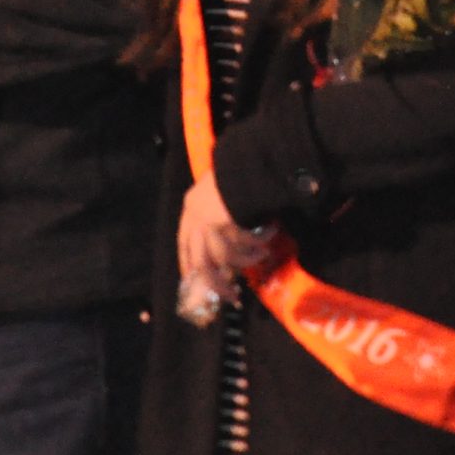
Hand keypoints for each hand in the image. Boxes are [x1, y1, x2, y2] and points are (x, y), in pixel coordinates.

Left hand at [177, 171, 268, 294]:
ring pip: (225, 257)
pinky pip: (243, 243)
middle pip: (202, 263)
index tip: (195, 282)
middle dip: (216, 283)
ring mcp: (209, 221)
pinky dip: (257, 243)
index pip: (183, 245)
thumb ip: (217, 213)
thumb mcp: (217, 191)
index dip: (188, 266)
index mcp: (190, 210)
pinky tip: (270, 235)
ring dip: (246, 260)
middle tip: (232, 296)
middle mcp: (195, 218)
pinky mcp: (225, 222)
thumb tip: (228, 240)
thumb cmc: (234, 170)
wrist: (245, 158)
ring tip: (263, 256)